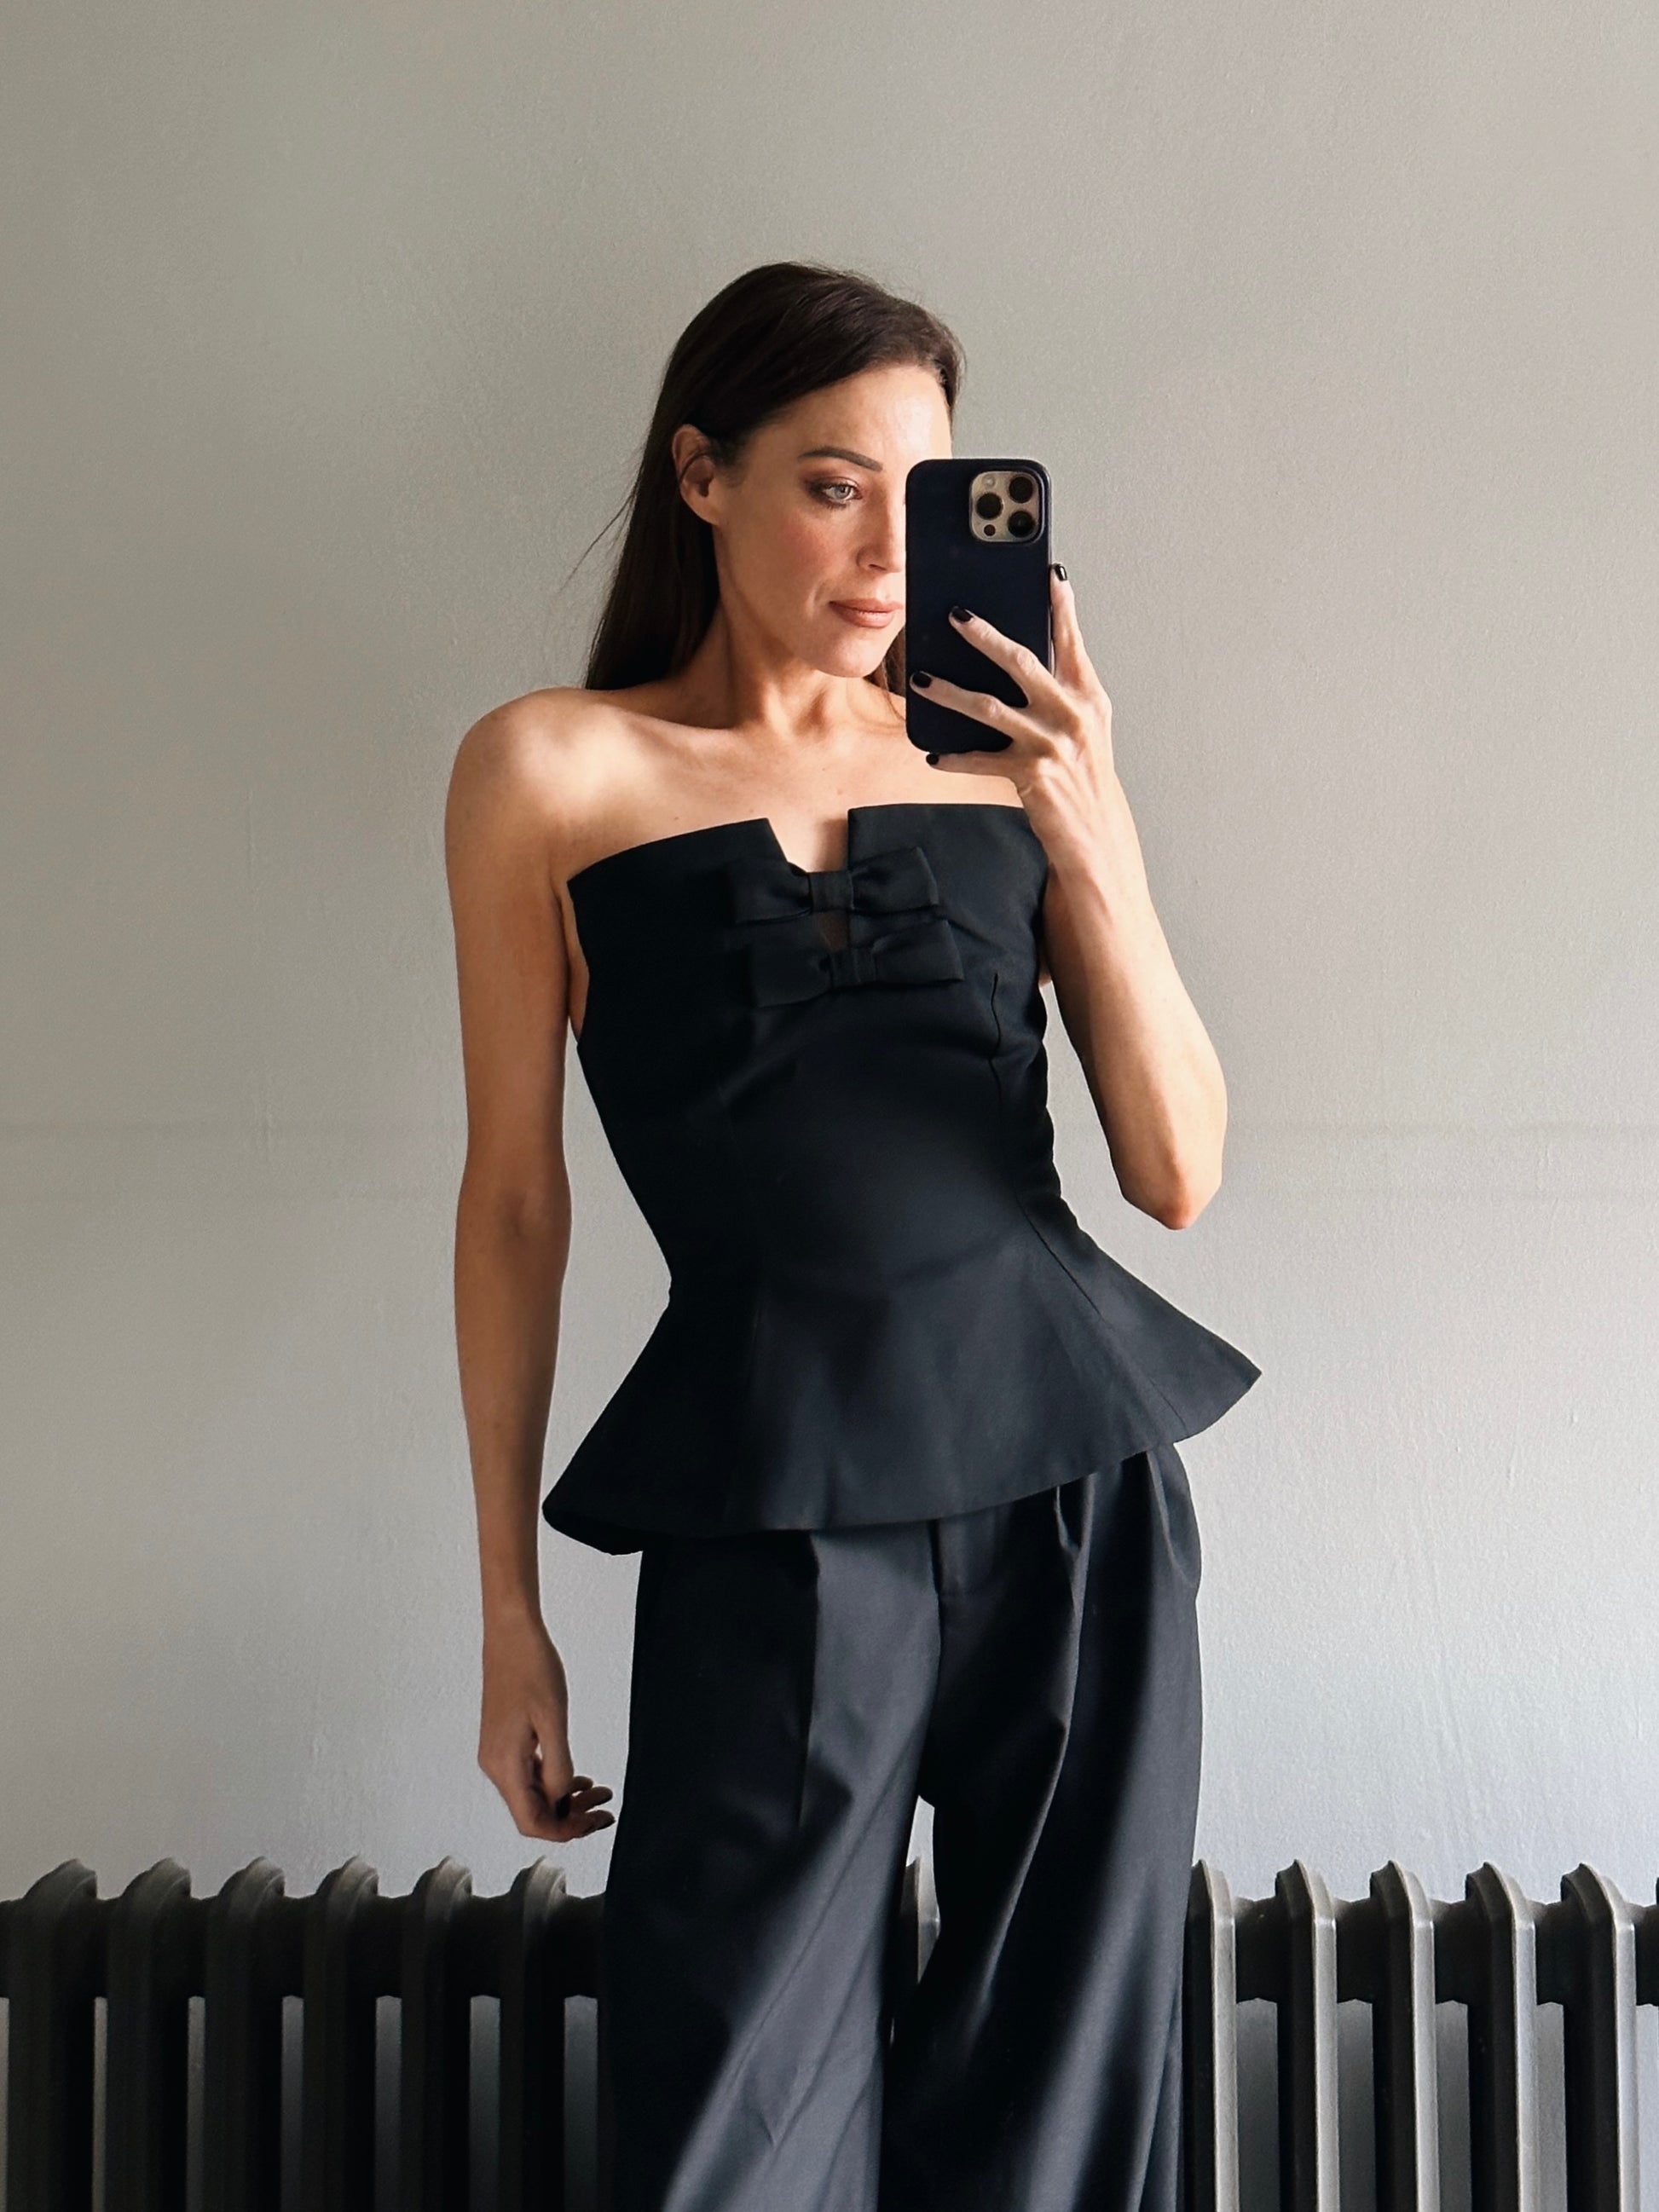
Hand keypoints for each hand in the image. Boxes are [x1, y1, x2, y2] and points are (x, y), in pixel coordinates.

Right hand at [479, 1614, 614, 1842]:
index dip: (565, 1830)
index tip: (596, 1821)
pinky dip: (555, 1782)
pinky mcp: (505, 1743)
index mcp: (505, 1765)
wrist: (511, 1634)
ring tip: (599, 1791)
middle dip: (571, 1816)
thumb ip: (558, 1766)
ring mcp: (498, 1754)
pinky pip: (530, 1776)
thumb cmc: (532, 1668)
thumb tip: (563, 1799)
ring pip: (533, 1795)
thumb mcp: (553, 1719)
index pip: (532, 1821)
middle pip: (533, 1812)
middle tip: (605, 1807)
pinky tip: (578, 1777)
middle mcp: (496, 1765)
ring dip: (566, 1799)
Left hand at [908, 568, 1120, 856]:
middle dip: (985, 635)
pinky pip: (980, 758)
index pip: (1071, 642)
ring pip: (988, 706)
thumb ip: (1059, 693)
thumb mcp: (1084, 729)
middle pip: (1021, 661)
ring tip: (922, 680)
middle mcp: (1072, 715)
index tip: (1049, 573)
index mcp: (1089, 698)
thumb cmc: (1083, 777)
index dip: (1061, 606)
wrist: (1095, 835)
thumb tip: (1016, 657)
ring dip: (949, 691)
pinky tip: (932, 755)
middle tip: (955, 614)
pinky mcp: (1030, 774)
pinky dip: (954, 757)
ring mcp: (1050, 744)